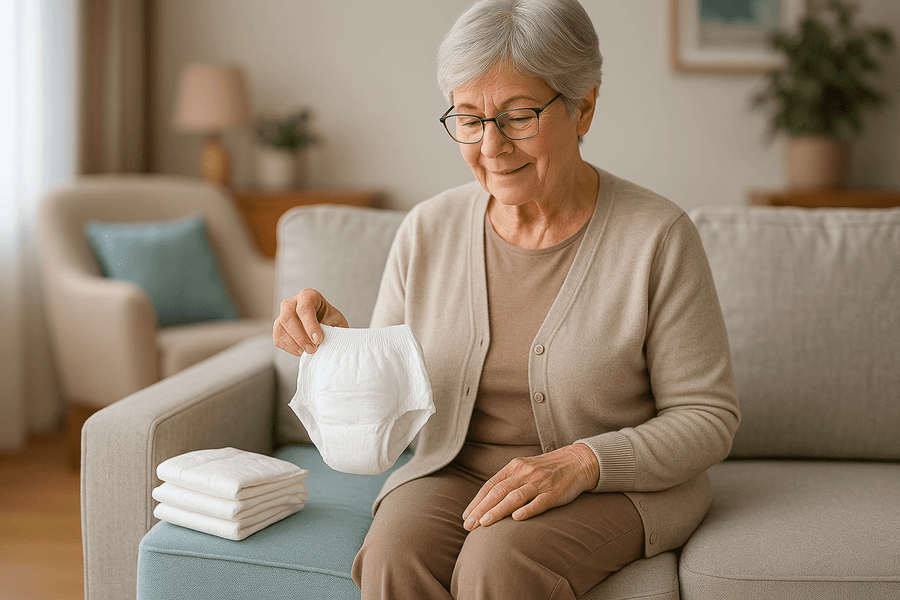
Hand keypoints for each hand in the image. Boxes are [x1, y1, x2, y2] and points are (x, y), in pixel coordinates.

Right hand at [273, 288, 347, 355]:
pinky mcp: (278, 327)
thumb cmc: (331, 321)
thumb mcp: (337, 321)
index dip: (310, 325)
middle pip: (288, 317)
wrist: (325, 325)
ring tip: (308, 352)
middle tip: (312, 349)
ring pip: (280, 328)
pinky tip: (301, 351)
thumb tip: (331, 343)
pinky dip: (289, 348)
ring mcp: (282, 314)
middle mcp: (292, 302)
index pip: (304, 307)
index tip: (318, 339)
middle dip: (300, 336)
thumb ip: (334, 329)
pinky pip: (277, 338)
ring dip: (294, 343)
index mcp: (308, 295)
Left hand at [462, 444, 598, 530]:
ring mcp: (539, 482)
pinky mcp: (554, 492)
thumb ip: (508, 482)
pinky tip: (516, 518)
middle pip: (498, 492)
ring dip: (498, 511)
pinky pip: (539, 502)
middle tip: (469, 525)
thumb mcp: (524, 469)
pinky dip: (527, 509)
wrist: (576, 461)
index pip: (491, 485)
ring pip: (514, 497)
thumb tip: (486, 502)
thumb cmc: (546, 469)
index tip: (466, 516)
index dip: (477, 501)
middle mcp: (524, 473)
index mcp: (514, 467)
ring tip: (484, 523)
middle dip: (481, 509)